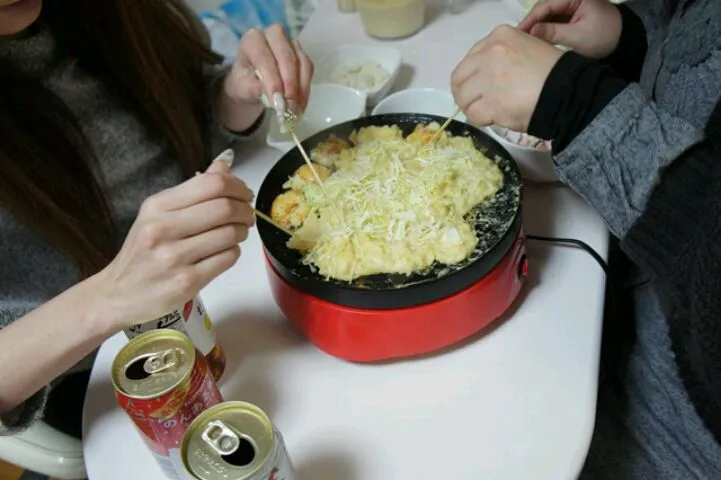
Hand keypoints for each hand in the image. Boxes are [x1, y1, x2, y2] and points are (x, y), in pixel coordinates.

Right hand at [96, 159, 254, 329]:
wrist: (118, 294)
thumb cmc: (142, 252)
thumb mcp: (158, 215)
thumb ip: (193, 191)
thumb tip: (224, 166)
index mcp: (157, 206)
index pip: (211, 184)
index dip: (238, 186)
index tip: (244, 194)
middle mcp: (163, 228)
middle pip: (225, 208)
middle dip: (245, 210)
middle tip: (247, 216)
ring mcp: (174, 257)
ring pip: (230, 234)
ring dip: (241, 232)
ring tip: (236, 234)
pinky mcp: (186, 282)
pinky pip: (227, 259)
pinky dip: (234, 252)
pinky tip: (224, 252)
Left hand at [223, 25, 313, 113]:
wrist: (251, 83)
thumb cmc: (244, 82)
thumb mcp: (243, 88)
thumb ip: (255, 89)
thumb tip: (275, 97)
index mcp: (252, 39)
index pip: (264, 57)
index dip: (272, 80)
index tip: (276, 102)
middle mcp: (273, 35)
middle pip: (286, 56)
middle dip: (289, 83)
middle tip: (288, 105)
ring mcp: (290, 43)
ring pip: (302, 63)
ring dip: (300, 88)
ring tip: (295, 109)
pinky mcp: (302, 54)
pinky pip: (308, 71)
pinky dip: (305, 90)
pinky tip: (300, 105)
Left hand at [451, 25, 562, 131]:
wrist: (568, 92)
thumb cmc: (552, 73)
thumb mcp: (528, 47)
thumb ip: (503, 55)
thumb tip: (483, 74)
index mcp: (499, 36)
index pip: (470, 58)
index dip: (473, 76)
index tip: (480, 86)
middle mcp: (489, 54)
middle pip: (459, 78)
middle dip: (464, 93)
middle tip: (475, 103)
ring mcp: (488, 79)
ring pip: (463, 98)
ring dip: (472, 108)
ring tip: (487, 112)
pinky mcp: (490, 103)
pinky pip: (473, 115)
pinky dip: (481, 120)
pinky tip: (493, 119)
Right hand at [518, 0, 621, 58]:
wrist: (623, 42)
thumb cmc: (604, 37)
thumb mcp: (579, 36)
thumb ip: (554, 33)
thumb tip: (530, 32)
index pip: (547, 5)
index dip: (530, 19)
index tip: (517, 33)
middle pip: (543, 8)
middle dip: (530, 23)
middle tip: (516, 39)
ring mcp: (568, 7)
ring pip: (545, 15)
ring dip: (535, 27)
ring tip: (522, 41)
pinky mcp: (567, 17)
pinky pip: (550, 21)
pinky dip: (542, 30)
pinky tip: (534, 40)